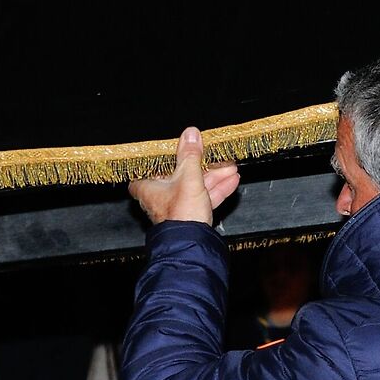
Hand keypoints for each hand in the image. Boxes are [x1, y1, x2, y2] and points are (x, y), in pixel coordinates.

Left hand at [127, 127, 241, 225]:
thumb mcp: (188, 178)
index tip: (181, 147)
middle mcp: (160, 197)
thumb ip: (190, 155)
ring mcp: (176, 206)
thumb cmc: (181, 215)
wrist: (193, 243)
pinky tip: (231, 180)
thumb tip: (190, 135)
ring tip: (230, 167)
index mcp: (148, 187)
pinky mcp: (191, 215)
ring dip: (214, 176)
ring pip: (195, 185)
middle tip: (215, 155)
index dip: (166, 156)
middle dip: (202, 165)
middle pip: (180, 174)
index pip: (153, 165)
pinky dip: (216, 189)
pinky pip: (204, 197)